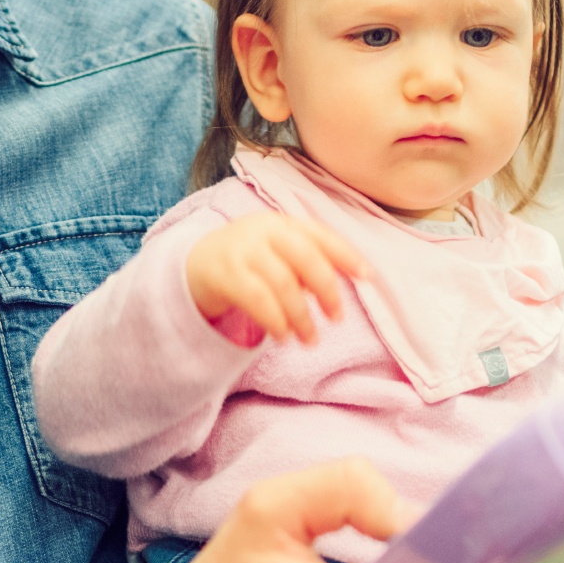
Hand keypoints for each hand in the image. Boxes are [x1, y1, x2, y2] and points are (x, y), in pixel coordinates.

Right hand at [184, 213, 367, 343]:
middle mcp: (264, 230)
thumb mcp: (278, 254)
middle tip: (337, 318)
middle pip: (306, 258)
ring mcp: (243, 250)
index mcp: (283, 223)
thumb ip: (308, 264)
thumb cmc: (250, 262)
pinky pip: (258, 300)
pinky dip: (276, 321)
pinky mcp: (225, 274)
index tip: (368, 277)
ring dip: (301, 316)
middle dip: (327, 290)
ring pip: (284, 284)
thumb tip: (343, 286)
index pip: (321, 236)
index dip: (346, 255)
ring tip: (310, 339)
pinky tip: (283, 336)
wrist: (196, 264)